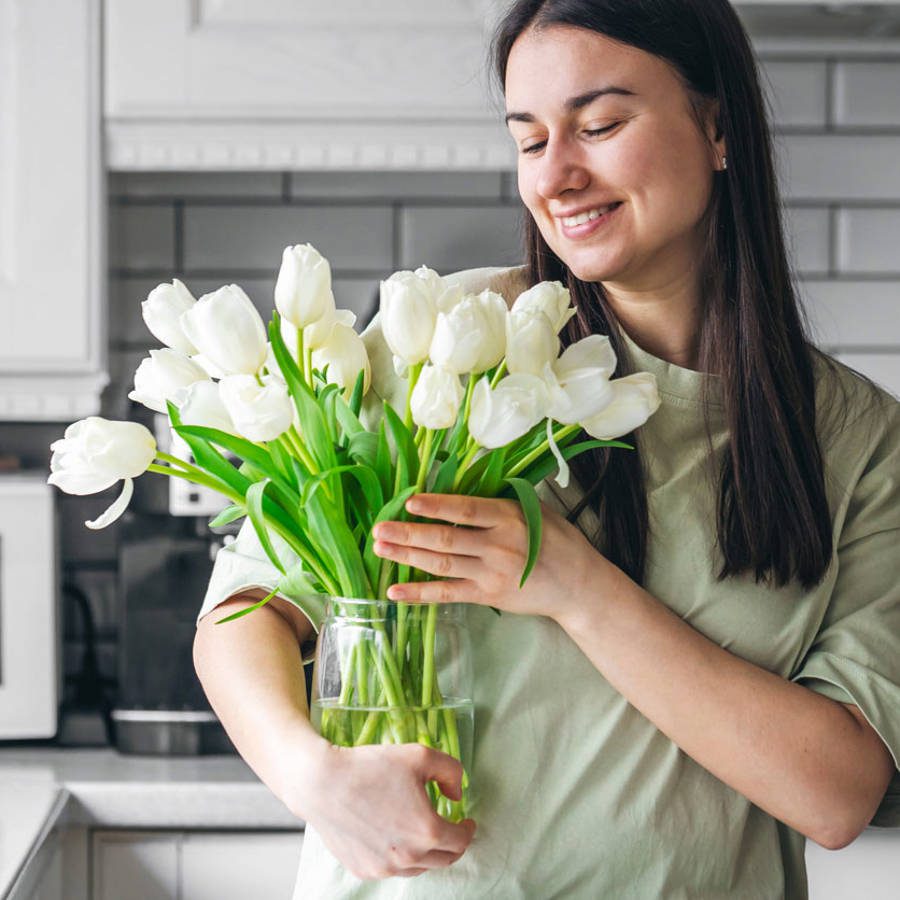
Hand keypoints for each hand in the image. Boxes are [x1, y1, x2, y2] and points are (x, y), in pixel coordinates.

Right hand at [303, 742, 475, 879]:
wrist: (322, 782)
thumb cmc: (371, 766)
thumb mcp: (421, 755)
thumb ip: (451, 772)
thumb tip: (457, 795)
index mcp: (427, 831)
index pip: (460, 842)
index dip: (468, 830)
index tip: (467, 822)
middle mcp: (407, 857)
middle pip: (443, 860)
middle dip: (452, 845)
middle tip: (451, 829)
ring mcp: (383, 868)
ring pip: (418, 867)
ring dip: (426, 852)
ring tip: (421, 831)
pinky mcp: (363, 869)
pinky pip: (391, 868)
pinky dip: (400, 856)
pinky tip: (395, 836)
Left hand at [372, 492, 605, 622]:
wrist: (578, 584)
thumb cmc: (557, 540)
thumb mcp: (534, 510)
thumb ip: (499, 502)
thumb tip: (462, 486)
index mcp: (508, 517)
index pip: (465, 510)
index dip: (435, 506)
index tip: (408, 501)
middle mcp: (498, 545)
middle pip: (445, 538)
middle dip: (408, 533)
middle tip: (379, 528)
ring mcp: (492, 573)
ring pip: (441, 564)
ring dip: (407, 556)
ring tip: (380, 549)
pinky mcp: (488, 595)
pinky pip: (448, 594)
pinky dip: (420, 593)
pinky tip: (395, 591)